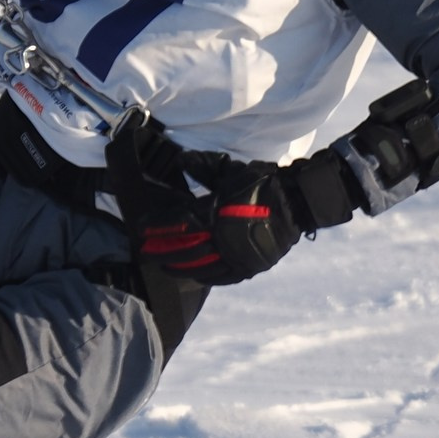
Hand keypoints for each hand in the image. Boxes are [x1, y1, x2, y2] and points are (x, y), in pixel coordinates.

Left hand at [109, 120, 304, 285]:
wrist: (297, 201)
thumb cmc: (263, 182)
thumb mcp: (231, 169)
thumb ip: (204, 166)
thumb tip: (180, 160)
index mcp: (218, 212)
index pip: (180, 223)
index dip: (158, 226)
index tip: (141, 228)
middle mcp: (224, 238)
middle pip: (184, 248)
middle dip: (162, 249)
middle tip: (145, 250)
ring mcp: (237, 256)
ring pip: (200, 267)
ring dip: (178, 267)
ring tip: (163, 266)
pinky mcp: (249, 266)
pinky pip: (222, 277)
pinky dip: (204, 277)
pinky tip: (192, 276)